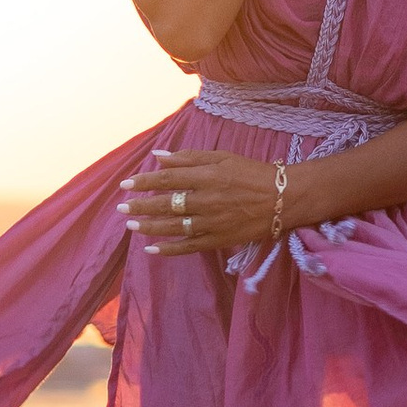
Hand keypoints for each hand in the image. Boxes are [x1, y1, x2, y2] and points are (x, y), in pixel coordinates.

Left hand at [117, 147, 293, 257]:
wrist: (284, 198)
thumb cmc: (252, 173)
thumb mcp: (223, 157)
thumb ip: (189, 158)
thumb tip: (159, 156)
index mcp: (207, 176)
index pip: (168, 178)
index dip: (144, 181)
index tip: (126, 184)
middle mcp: (207, 200)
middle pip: (166, 204)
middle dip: (141, 206)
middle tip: (122, 207)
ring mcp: (212, 222)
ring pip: (173, 226)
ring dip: (149, 227)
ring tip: (131, 225)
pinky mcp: (219, 239)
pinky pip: (189, 246)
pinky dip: (169, 249)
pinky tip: (152, 249)